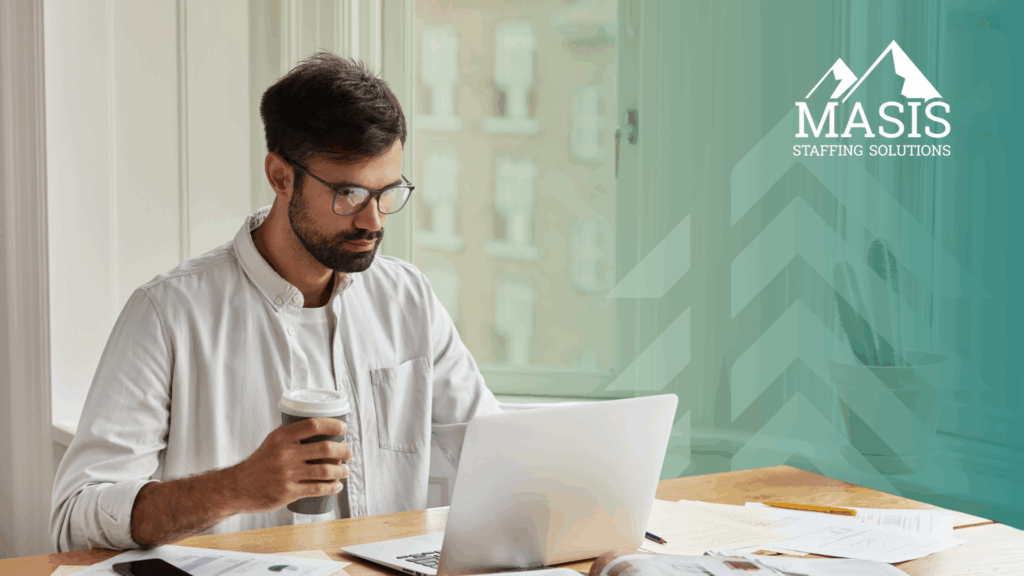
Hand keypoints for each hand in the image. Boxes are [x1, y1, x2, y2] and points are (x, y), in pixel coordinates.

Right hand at [229, 418, 351, 513]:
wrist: (236, 487)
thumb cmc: (259, 463)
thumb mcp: (272, 442)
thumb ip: (292, 434)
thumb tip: (317, 426)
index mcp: (281, 437)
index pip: (313, 425)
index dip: (333, 425)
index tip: (344, 429)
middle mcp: (285, 454)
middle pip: (325, 449)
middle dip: (344, 451)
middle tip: (348, 453)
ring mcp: (287, 474)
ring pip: (325, 471)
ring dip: (342, 471)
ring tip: (346, 470)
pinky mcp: (288, 492)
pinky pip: (317, 489)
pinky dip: (332, 487)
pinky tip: (337, 486)